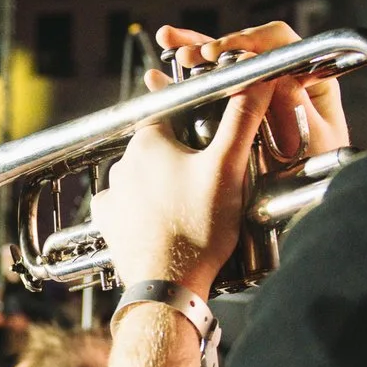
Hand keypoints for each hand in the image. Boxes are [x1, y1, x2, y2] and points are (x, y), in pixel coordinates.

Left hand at [92, 75, 276, 299]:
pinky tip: (166, 219)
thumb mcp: (228, 168)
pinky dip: (144, 209)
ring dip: (164, 183)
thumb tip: (257, 81)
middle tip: (210, 178)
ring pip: (144, 176)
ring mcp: (112, 194)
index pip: (173, 113)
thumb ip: (241, 120)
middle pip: (159, 146)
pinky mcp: (108, 222)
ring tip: (193, 205)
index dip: (197, 122)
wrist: (167, 285)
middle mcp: (122, 162)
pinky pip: (126, 205)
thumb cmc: (197, 229)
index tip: (214, 140)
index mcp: (148, 141)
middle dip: (183, 156)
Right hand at [153, 21, 351, 161]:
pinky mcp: (233, 111)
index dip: (248, 42)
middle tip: (189, 54)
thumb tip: (273, 74)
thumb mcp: (314, 141)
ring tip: (167, 42)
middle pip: (246, 46)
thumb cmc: (319, 176)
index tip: (220, 53)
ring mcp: (255, 94)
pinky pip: (208, 88)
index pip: (279, 42)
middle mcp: (282, 80)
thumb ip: (297, 106)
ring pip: (223, 62)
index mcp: (309, 79)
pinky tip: (158, 75)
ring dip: (193, 50)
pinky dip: (183, 80)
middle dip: (212, 45)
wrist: (303, 208)